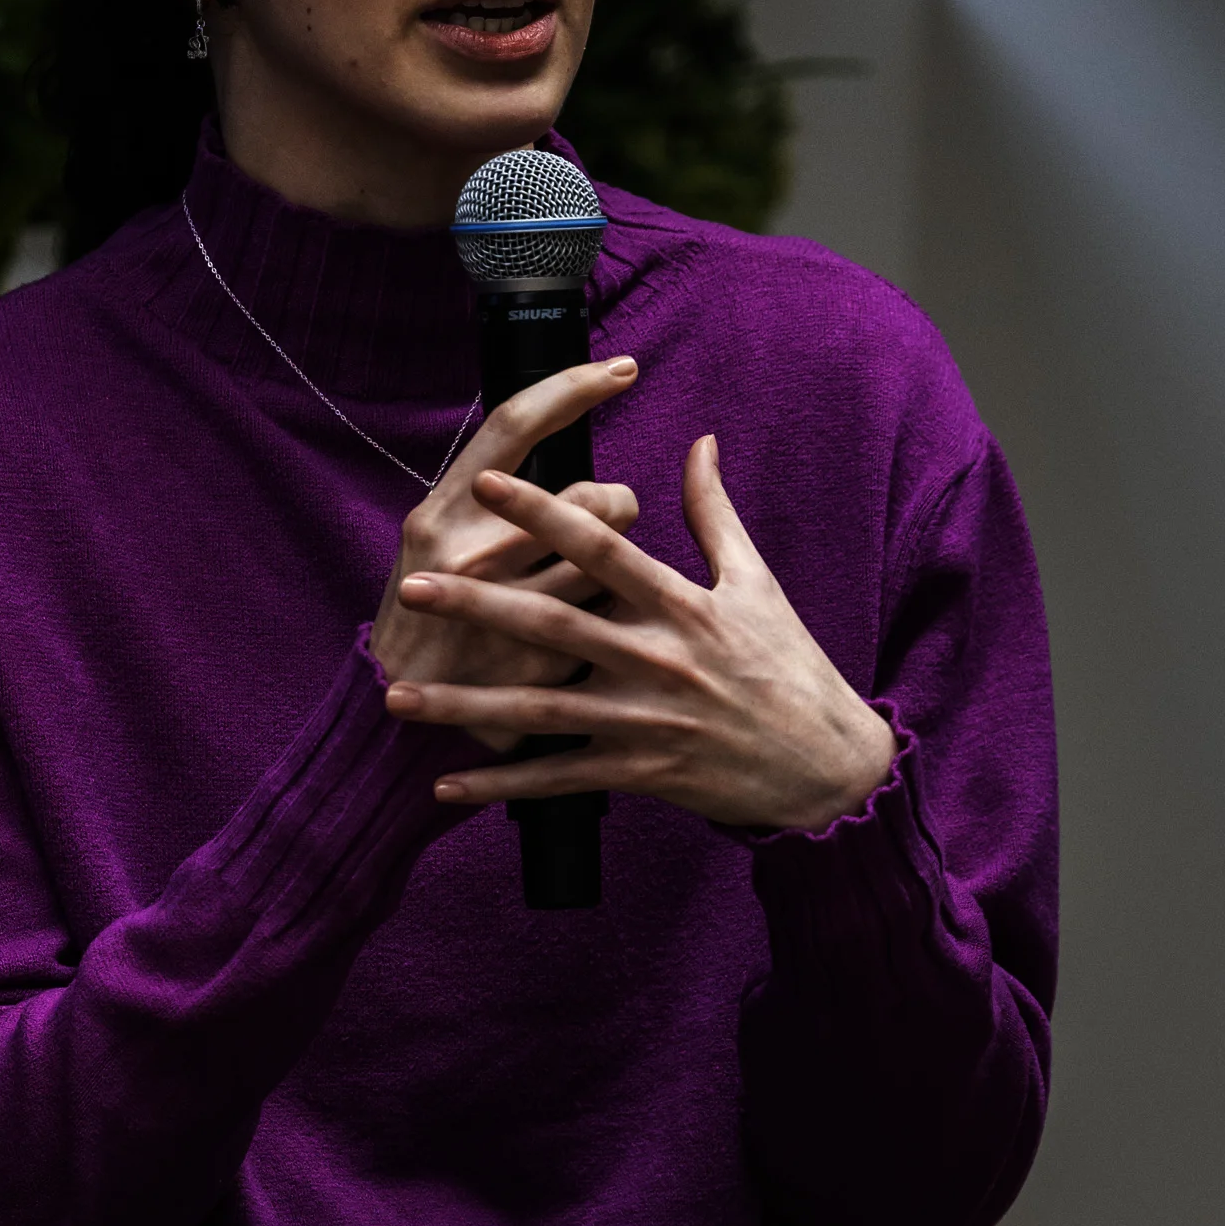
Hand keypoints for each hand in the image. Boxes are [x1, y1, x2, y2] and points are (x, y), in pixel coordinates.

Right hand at [370, 356, 639, 753]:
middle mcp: (469, 555)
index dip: (573, 387)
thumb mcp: (433, 541)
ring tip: (602, 578)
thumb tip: (550, 426)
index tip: (622, 368)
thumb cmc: (426, 614)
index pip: (514, 425)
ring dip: (621, 566)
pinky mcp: (538, 666)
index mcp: (441, 513)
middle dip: (616, 503)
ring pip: (610, 562)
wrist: (395, 717)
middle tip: (610, 518)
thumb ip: (485, 495)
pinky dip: (608, 622)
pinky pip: (605, 621)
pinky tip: (596, 636)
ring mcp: (505, 613)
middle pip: (590, 496)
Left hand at [383, 433, 896, 832]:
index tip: (487, 484)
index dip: (544, 513)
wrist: (826, 765)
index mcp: (682, 606)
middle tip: (413, 585)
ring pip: (541, 709)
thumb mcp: (758, 583)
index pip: (602, 548)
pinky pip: (560, 780)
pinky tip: (446, 784)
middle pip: (554, 624)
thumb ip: (714, 512)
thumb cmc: (790, 667)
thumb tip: (699, 440)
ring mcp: (645, 722)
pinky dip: (503, 785)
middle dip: (479, 603)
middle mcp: (658, 660)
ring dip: (466, 704)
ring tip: (399, 695)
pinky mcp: (641, 774)